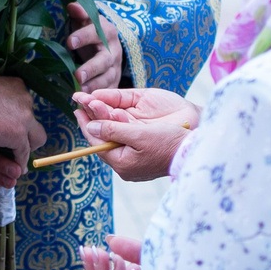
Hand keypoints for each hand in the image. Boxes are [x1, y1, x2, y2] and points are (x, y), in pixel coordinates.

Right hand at [0, 73, 41, 159]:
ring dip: (26, 150)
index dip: (17, 120)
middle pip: (34, 122)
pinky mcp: (18, 134)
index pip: (24, 107)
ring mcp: (24, 117)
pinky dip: (19, 162)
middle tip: (19, 145)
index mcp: (17, 85)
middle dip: (28, 135)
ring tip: (19, 161)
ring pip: (35, 139)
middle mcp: (26, 99)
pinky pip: (23, 153)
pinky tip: (14, 168)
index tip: (10, 130)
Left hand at [65, 1, 123, 93]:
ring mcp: (115, 69)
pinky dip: (99, 99)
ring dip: (94, 86)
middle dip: (92, 68)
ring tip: (80, 92)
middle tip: (77, 75)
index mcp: (107, 32)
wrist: (108, 47)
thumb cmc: (91, 32)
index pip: (96, 33)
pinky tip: (86, 103)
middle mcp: (113, 51)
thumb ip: (80, 13)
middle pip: (104, 60)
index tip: (69, 43)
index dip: (83, 37)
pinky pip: (108, 93)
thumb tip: (71, 6)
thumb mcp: (87, 20)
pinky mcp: (114, 83)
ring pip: (108, 79)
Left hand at [72, 86, 198, 182]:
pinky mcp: (143, 157)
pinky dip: (117, 127)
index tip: (77, 109)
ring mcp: (134, 162)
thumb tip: (91, 126)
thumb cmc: (168, 143)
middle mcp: (125, 165)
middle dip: (93, 120)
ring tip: (93, 106)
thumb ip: (113, 130)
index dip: (86, 124)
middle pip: (103, 140)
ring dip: (104, 122)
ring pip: (113, 139)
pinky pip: (124, 140)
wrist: (193, 152)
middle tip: (81, 104)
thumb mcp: (139, 134)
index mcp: (121, 163)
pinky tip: (113, 116)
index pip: (96, 143)